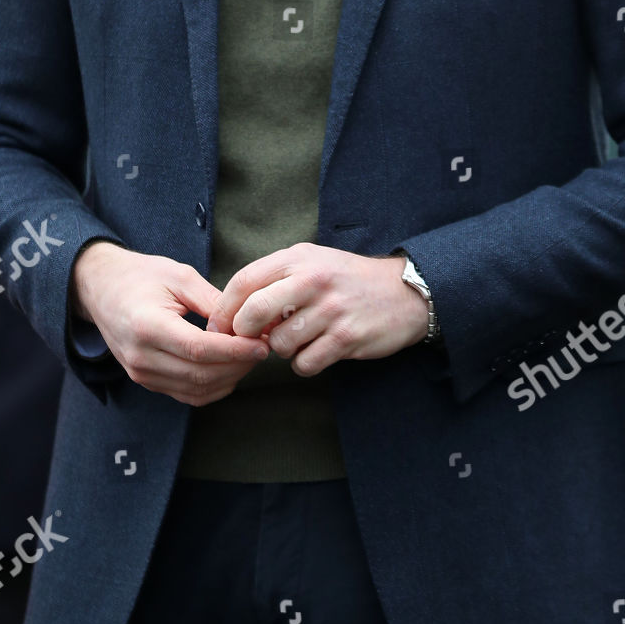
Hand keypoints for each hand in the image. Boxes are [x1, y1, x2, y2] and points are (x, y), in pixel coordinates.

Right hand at [72, 241, 270, 406]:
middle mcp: (141, 357)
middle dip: (239, 365)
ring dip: (230, 378)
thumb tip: (247, 322)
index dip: (235, 351)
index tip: (262, 345)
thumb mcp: (179, 276)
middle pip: (201, 375)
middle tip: (263, 348)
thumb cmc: (140, 276)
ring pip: (197, 390)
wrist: (101, 288)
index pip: (199, 350)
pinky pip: (187, 394)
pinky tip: (231, 368)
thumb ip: (213, 301)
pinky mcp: (145, 380)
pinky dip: (214, 386)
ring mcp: (141, 373)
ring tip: (250, 357)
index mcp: (147, 326)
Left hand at [207, 244, 428, 375]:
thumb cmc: (348, 280)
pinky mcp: (347, 337)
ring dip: (282, 349)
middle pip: (254, 312)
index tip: (218, 327)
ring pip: (280, 344)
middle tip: (250, 341)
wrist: (405, 292)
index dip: (224, 308)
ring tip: (300, 339)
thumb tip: (236, 313)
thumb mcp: (312, 263)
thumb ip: (275, 280)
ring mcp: (331, 309)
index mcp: (298, 259)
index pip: (244, 281)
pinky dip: (304, 364)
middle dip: (244, 333)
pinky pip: (305, 363)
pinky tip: (317, 351)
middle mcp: (313, 280)